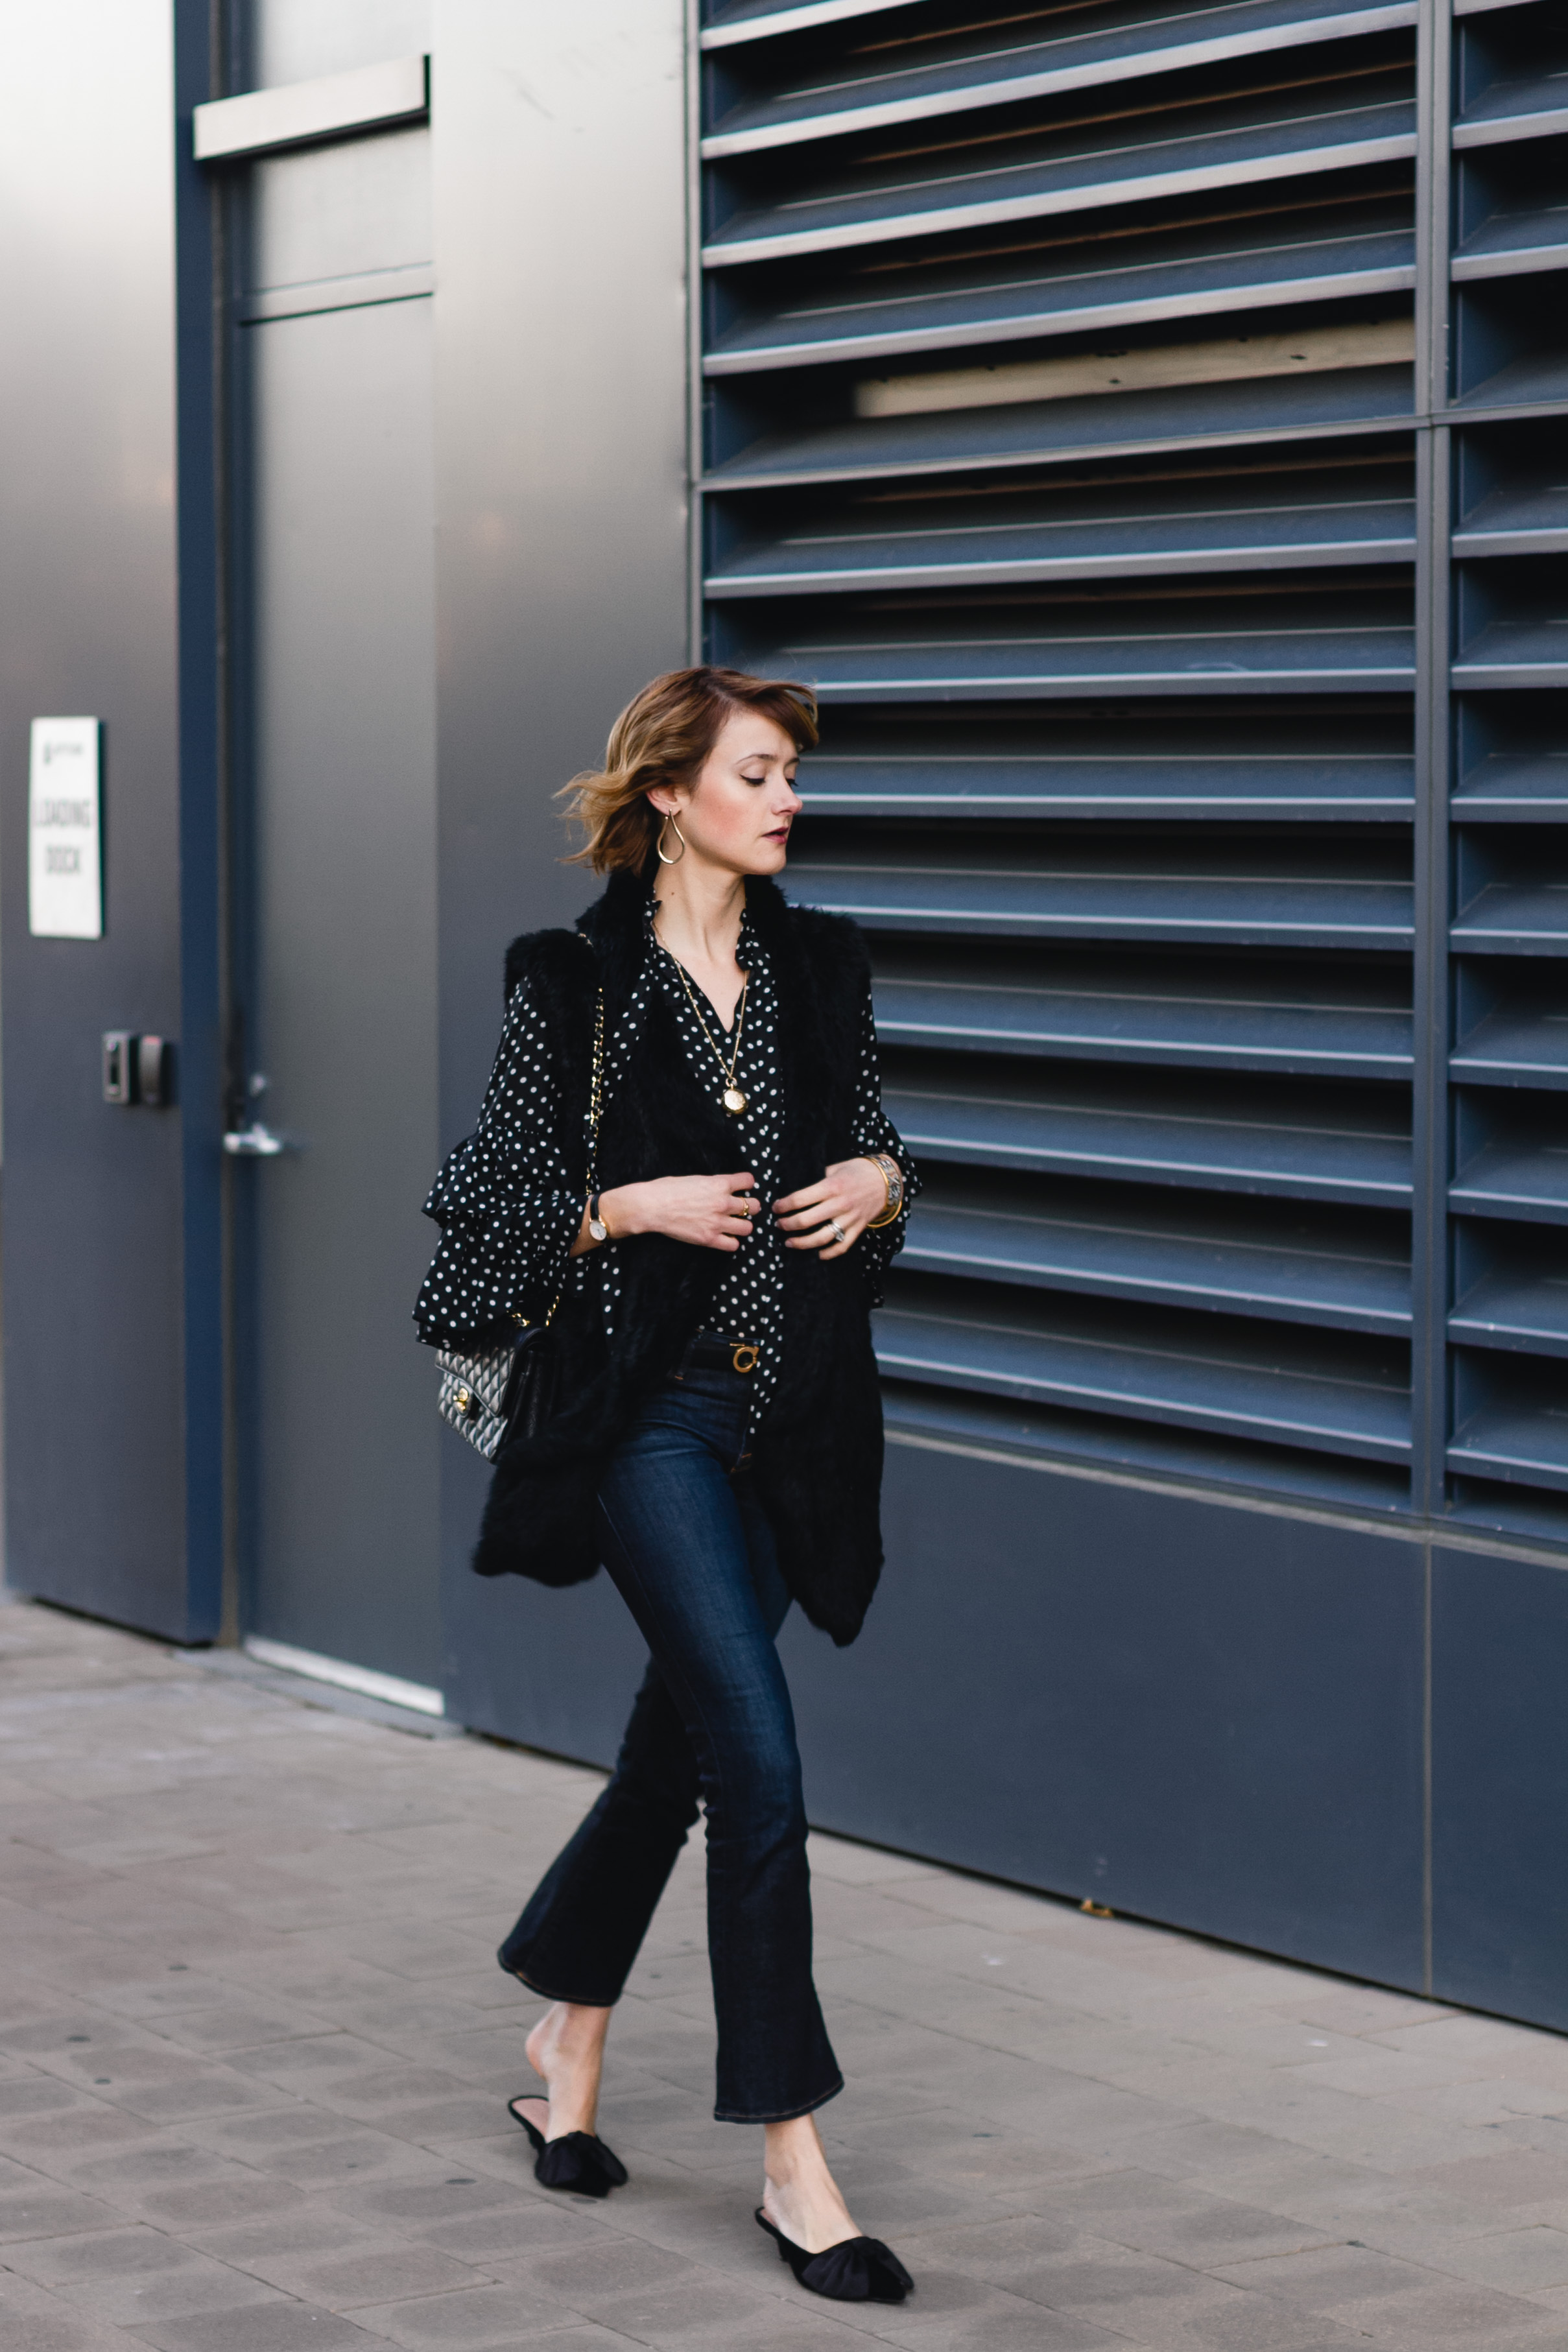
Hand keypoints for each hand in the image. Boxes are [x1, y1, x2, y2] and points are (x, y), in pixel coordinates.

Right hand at [602, 1173, 759, 1252]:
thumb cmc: (667, 1189)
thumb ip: (713, 1184)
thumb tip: (721, 1188)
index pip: (749, 1181)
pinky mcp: (709, 1239)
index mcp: (720, 1184)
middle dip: (750, 1206)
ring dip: (742, 1225)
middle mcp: (723, 1203)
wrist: (651, 1206)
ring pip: (748, 1227)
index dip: (746, 1184)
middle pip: (754, 1206)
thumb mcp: (695, 1179)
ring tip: (733, 1224)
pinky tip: (723, 1236)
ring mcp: (717, 1222)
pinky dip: (731, 1241)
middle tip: (741, 1208)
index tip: (741, 1187)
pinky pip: (733, 1245)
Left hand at [773, 1156, 888, 1259]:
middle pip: (806, 1220)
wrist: (886, 1181)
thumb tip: (794, 1188)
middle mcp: (840, 1204)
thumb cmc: (858, 1171)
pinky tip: (817, 1254)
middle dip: (788, 1224)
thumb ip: (817, 1178)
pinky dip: (828, 1253)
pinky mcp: (858, 1228)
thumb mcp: (836, 1167)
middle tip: (779, 1225)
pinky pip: (842, 1246)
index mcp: (832, 1186)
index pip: (800, 1199)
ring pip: (822, 1237)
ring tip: (789, 1243)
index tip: (776, 1208)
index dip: (783, 1205)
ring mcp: (850, 1219)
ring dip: (802, 1243)